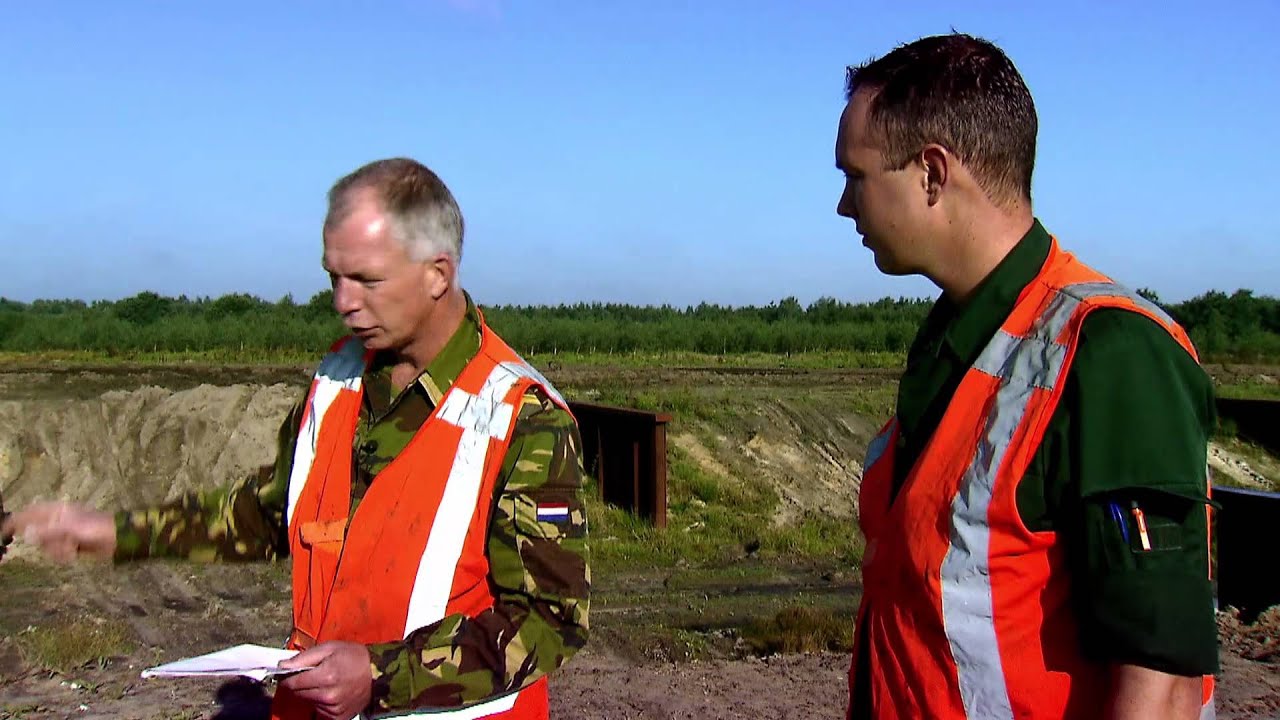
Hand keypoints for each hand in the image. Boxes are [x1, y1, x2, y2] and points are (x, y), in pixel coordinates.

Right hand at [1, 501, 116, 561]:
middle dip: (47, 543)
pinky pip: (57, 554)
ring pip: (46, 546)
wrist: (118, 540)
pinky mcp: (70, 546)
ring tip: (71, 549)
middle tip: (63, 543)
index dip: (16, 521)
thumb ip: (48, 531)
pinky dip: (63, 556)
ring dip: (56, 551)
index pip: (30, 513)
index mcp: (58, 511)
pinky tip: (74, 554)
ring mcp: (64, 534)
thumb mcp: (70, 528)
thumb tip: (28, 534)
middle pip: (37, 535)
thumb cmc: (95, 528)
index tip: (4, 532)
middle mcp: (58, 522)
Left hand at [277, 641, 373, 719]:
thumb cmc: (353, 656)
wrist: (378, 672)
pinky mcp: (338, 717)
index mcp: (326, 676)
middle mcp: (329, 695)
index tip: (290, 673)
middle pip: (299, 693)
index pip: (292, 683)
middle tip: (314, 674)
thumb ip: (304, 657)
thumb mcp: (329, 648)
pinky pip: (319, 711)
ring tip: (327, 682)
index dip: (288, 677)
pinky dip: (321, 703)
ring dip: (312, 693)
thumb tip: (281, 666)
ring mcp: (334, 709)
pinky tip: (332, 692)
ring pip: (309, 702)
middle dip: (301, 684)